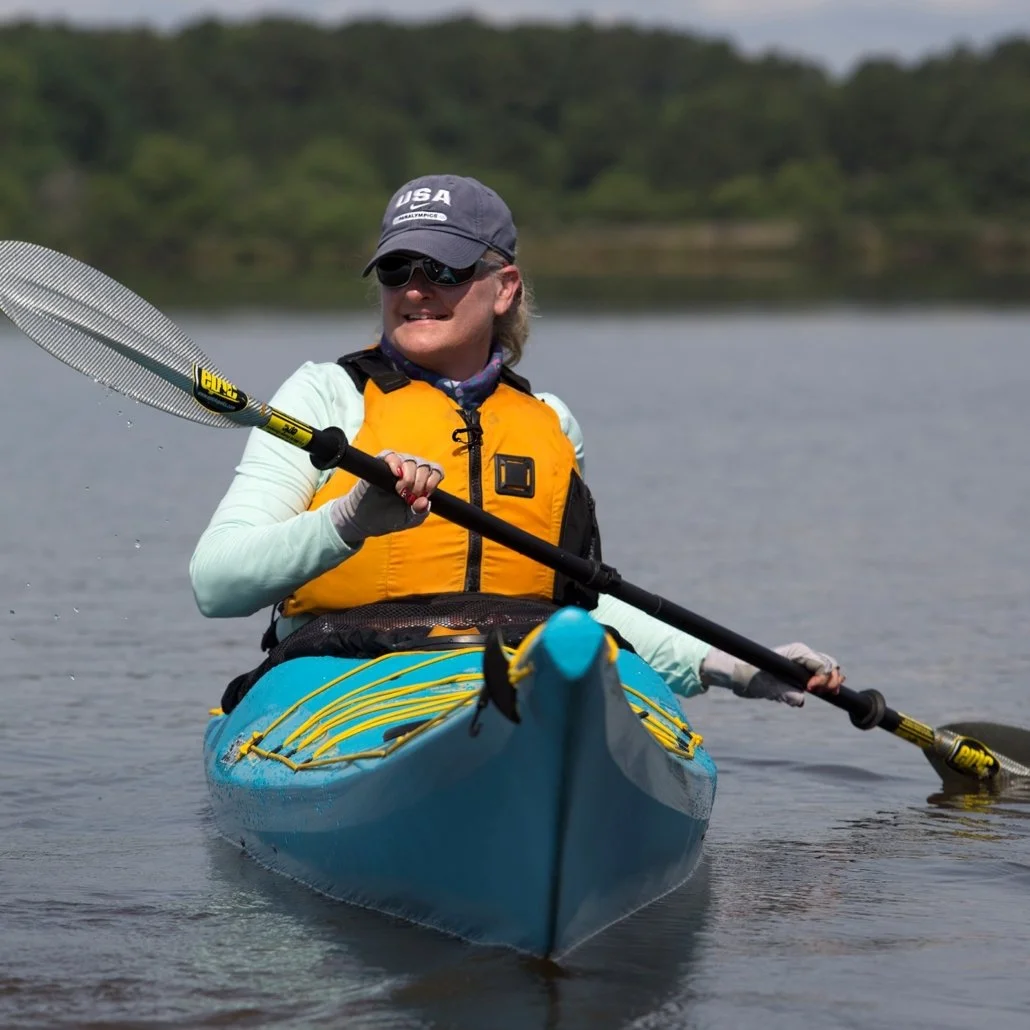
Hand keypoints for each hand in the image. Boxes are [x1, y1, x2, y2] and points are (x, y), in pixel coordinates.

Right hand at [329, 450, 444, 544]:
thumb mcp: (409, 519)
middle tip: (409, 496)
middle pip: (424, 466)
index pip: (436, 471)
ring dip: (408, 476)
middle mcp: (412, 469)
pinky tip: (396, 474)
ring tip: (399, 491)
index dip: (433, 481)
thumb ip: (419, 512)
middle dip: (419, 483)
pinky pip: (391, 455)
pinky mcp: (380, 464)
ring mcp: (397, 465)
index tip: (425, 494)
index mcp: (422, 480)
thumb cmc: (390, 517)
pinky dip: (395, 462)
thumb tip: (425, 501)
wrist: (366, 519)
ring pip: (410, 460)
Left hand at [700, 642, 844, 706]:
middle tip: (821, 693)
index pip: (822, 664)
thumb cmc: (751, 676)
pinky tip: (823, 692)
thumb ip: (784, 693)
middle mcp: (802, 655)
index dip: (822, 678)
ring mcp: (802, 663)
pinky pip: (820, 676)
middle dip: (831, 680)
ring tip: (824, 693)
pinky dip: (825, 684)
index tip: (810, 689)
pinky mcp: (801, 673)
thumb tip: (800, 701)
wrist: (740, 675)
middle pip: (829, 665)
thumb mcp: (766, 687)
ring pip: (827, 670)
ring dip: (830, 682)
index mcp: (796, 652)